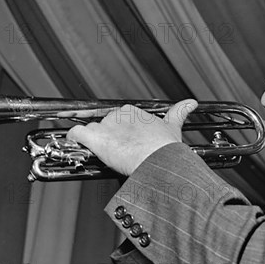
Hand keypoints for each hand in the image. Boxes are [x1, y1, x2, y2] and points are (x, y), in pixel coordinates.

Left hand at [66, 99, 197, 176]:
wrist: (159, 160)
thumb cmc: (166, 148)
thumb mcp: (174, 127)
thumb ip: (179, 112)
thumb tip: (191, 102)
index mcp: (134, 112)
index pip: (120, 119)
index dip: (121, 133)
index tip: (125, 144)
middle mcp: (119, 115)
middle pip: (105, 126)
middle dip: (108, 138)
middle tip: (116, 154)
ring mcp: (106, 126)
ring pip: (93, 130)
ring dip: (93, 141)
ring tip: (99, 155)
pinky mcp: (95, 137)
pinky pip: (76, 133)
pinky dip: (73, 139)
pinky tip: (75, 145)